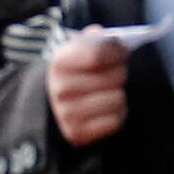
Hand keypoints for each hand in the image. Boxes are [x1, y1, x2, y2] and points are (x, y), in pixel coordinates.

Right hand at [45, 27, 132, 147]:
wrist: (51, 104)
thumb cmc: (74, 72)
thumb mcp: (77, 49)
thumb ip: (94, 40)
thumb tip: (111, 40)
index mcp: (59, 62)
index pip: (98, 53)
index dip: (117, 51)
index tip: (122, 51)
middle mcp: (61, 89)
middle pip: (115, 76)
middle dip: (120, 72)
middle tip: (113, 73)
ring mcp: (67, 114)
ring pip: (118, 99)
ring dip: (118, 94)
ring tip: (107, 92)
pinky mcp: (77, 134)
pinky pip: (115, 121)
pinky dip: (116, 114)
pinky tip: (105, 109)